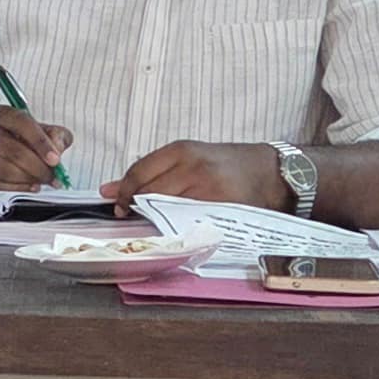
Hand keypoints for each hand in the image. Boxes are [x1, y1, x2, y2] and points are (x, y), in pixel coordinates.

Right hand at [0, 108, 74, 189]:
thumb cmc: (17, 135)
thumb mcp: (37, 126)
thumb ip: (55, 134)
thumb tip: (59, 148)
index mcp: (5, 115)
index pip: (23, 125)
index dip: (41, 143)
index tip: (55, 159)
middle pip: (17, 153)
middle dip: (41, 169)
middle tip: (54, 175)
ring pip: (8, 171)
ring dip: (32, 179)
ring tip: (44, 179)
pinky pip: (0, 184)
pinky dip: (21, 187)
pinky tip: (32, 184)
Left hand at [103, 140, 288, 210]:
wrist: (270, 172)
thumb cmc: (226, 165)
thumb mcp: (190, 157)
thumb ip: (151, 171)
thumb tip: (108, 190)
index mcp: (182, 151)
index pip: (140, 171)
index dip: (124, 191)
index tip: (117, 205)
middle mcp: (194, 167)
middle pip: (150, 192)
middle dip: (136, 207)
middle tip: (131, 217)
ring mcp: (208, 190)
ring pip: (166, 210)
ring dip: (155, 219)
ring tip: (155, 222)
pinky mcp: (221, 210)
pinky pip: (188, 223)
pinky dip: (177, 227)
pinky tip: (176, 228)